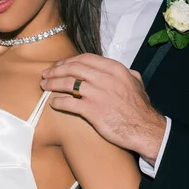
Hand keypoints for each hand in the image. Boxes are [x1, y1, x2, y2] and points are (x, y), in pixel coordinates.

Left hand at [41, 53, 165, 164]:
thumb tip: (127, 71)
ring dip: (52, 83)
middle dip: (56, 70)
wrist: (144, 129)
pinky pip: (69, 103)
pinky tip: (53, 103)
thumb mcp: (137, 84)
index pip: (85, 58)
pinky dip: (58, 102)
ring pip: (68, 83)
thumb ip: (128, 75)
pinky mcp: (92, 111)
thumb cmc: (140, 108)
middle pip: (73, 68)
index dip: (68, 61)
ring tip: (44, 86)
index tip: (59, 65)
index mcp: (114, 69)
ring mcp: (97, 94)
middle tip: (46, 74)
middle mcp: (104, 78)